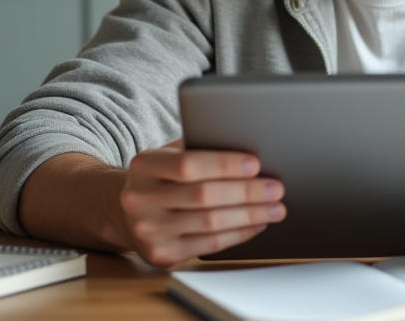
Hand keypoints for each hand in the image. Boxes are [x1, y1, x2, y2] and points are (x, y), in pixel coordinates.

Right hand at [119, 140, 286, 266]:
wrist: (128, 212)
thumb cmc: (163, 176)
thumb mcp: (171, 155)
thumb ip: (200, 149)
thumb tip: (249, 149)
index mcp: (143, 166)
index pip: (187, 165)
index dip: (224, 165)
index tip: (256, 164)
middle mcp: (139, 199)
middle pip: (203, 196)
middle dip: (246, 192)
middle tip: (276, 188)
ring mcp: (148, 230)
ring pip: (210, 223)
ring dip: (249, 215)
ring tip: (275, 208)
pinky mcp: (161, 254)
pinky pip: (209, 244)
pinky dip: (238, 233)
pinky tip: (256, 224)